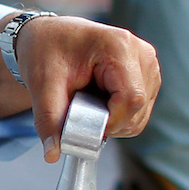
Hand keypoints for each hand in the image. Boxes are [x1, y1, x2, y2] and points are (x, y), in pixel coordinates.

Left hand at [10, 15, 161, 158]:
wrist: (48, 36)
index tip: (83, 125)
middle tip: (79, 114)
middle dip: (109, 123)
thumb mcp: (41, 83)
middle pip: (138, 108)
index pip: (131, 98)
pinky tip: (98, 101)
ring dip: (113, 120)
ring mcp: (147, 64)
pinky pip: (139, 110)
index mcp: (119, 46)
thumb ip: (49, 119)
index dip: (110, 121)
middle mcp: (141, 52)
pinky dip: (118, 115)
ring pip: (141, 113)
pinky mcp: (146, 75)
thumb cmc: (45, 49)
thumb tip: (53, 153)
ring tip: (87, 103)